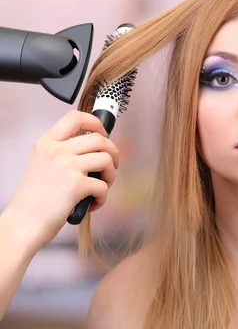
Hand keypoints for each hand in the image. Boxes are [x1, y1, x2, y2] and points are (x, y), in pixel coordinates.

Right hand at [5, 110, 118, 248]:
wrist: (23, 222)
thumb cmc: (34, 198)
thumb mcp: (41, 163)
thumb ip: (62, 151)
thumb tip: (93, 147)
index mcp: (47, 143)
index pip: (75, 117)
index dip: (96, 123)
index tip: (103, 134)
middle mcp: (56, 150)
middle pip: (100, 139)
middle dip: (113, 153)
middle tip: (110, 166)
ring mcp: (67, 166)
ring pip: (107, 159)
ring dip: (111, 175)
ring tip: (101, 186)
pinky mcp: (77, 184)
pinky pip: (103, 186)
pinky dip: (103, 197)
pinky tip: (92, 203)